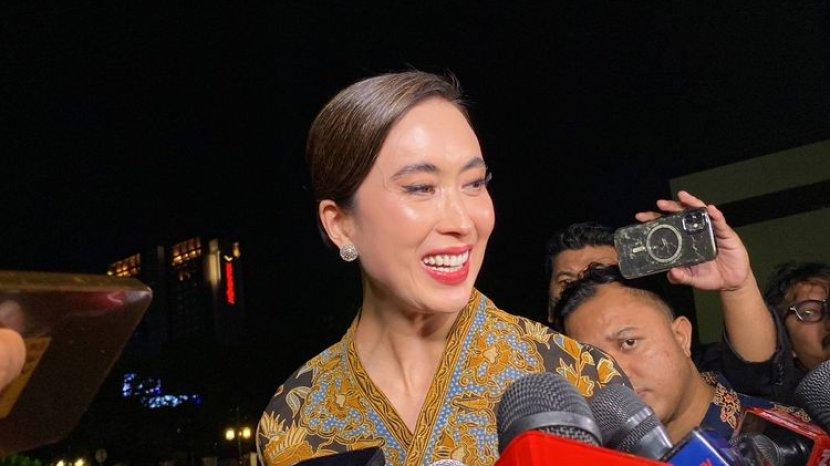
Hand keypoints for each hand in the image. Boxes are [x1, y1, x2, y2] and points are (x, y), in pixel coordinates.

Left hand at [635, 191, 751, 291]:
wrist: (731, 282)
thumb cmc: (709, 276)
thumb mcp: (692, 278)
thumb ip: (681, 277)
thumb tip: (671, 274)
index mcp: (683, 240)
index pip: (666, 226)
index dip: (654, 220)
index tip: (640, 217)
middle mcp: (694, 232)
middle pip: (681, 214)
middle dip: (670, 207)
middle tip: (659, 204)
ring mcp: (710, 230)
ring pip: (700, 212)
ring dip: (691, 202)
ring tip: (683, 196)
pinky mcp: (725, 233)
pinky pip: (720, 222)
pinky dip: (715, 215)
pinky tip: (710, 209)